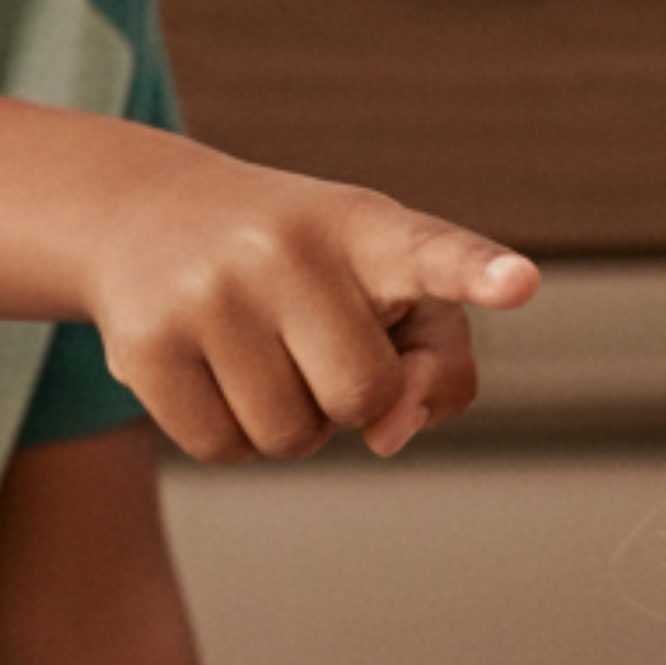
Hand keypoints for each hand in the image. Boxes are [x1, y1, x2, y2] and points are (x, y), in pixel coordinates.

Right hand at [86, 149, 537, 462]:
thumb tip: (389, 437)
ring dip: (291, 421)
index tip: (520, 283)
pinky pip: (222, 450)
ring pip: (291, 438)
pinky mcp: (145, 343)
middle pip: (363, 396)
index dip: (478, 272)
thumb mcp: (389, 288)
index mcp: (368, 227)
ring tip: (264, 351)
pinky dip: (231, 435)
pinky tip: (215, 372)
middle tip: (317, 344)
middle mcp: (286, 248)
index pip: (433, 253)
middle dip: (351, 398)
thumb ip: (437, 367)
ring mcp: (210, 292)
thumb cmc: (308, 270)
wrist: (149, 214)